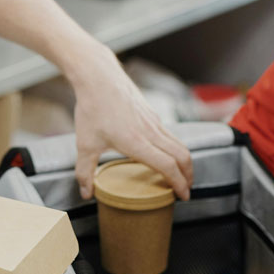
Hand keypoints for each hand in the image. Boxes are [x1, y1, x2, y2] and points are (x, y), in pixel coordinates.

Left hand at [69, 46, 192, 200]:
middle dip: (189, 176)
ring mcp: (154, 122)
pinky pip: (170, 135)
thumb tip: (86, 193)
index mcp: (137, 142)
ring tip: (180, 175)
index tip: (183, 196)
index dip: (179, 184)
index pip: (168, 166)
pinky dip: (175, 149)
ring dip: (184, 162)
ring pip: (179, 144)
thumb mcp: (84, 144)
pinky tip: (164, 155)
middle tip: (186, 190)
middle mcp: (151, 132)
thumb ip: (85, 172)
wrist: (98, 77)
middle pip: (183, 156)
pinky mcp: (152, 114)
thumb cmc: (92, 108)